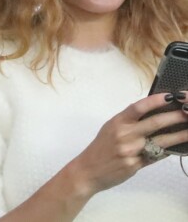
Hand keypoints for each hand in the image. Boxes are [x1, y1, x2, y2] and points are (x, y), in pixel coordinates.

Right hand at [69, 92, 187, 196]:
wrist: (89, 169)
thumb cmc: (101, 147)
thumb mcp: (111, 129)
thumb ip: (129, 123)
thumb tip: (152, 115)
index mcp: (117, 122)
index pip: (137, 107)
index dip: (154, 101)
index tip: (169, 97)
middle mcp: (124, 134)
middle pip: (153, 123)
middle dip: (173, 117)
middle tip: (187, 112)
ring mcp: (130, 150)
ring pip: (159, 141)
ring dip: (177, 136)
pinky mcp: (134, 165)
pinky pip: (154, 157)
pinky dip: (167, 152)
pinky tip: (177, 149)